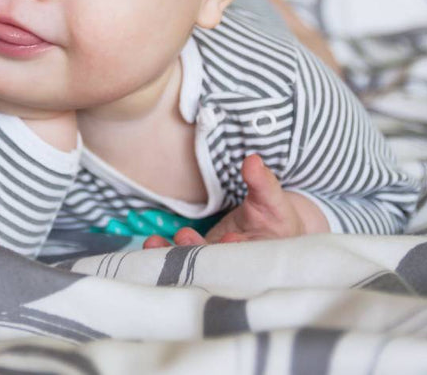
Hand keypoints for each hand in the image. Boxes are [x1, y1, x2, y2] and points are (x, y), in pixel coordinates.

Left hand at [142, 155, 328, 248]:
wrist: (268, 233)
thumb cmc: (275, 218)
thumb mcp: (273, 200)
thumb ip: (262, 182)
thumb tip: (252, 161)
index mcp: (260, 255)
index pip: (248, 255)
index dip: (238, 247)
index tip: (231, 237)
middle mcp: (235, 266)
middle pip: (217, 262)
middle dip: (200, 251)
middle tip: (186, 237)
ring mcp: (214, 265)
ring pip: (194, 264)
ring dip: (174, 255)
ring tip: (155, 243)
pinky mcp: (199, 259)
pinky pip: (181, 259)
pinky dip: (165, 253)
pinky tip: (151, 244)